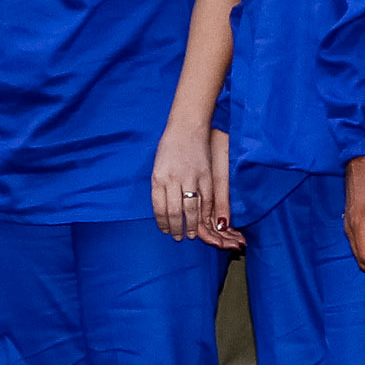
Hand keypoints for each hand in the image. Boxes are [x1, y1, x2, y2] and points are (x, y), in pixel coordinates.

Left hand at [152, 120, 235, 246]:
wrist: (187, 127)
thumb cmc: (169, 147)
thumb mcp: (158, 167)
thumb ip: (160, 187)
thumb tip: (164, 211)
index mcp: (158, 177)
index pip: (159, 208)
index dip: (163, 223)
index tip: (165, 231)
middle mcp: (174, 179)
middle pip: (175, 213)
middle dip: (176, 229)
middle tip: (178, 237)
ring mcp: (191, 178)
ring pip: (192, 210)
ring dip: (191, 226)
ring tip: (190, 234)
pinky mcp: (206, 176)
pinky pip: (206, 201)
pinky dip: (205, 214)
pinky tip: (203, 221)